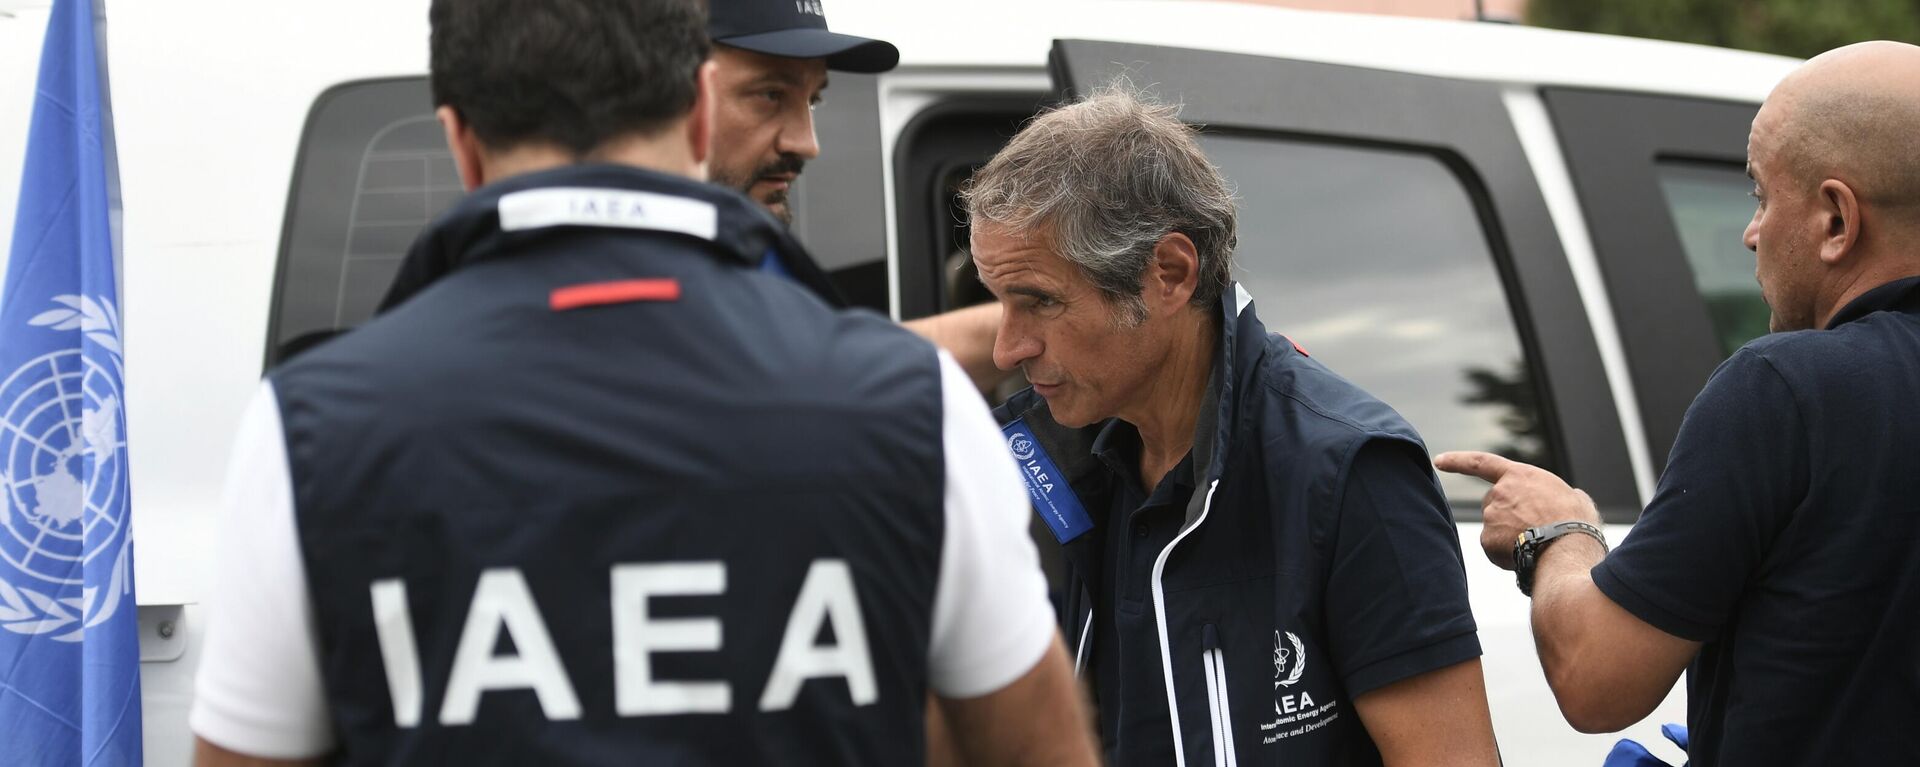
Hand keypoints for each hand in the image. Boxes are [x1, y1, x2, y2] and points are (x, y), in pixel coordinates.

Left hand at [1433, 451, 1599, 569]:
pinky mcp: (1486, 539)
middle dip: (1506, 516)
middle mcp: (1499, 492)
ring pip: (1495, 529)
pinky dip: (1507, 555)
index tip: (1439, 460)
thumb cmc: (1577, 523)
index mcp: (1519, 476)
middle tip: (1534, 529)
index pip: (1481, 463)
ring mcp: (1490, 516)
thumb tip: (1569, 499)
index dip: (1458, 461)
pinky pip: (1494, 549)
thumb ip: (1559, 494)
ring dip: (1510, 537)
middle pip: (1493, 504)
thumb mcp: (1574, 498)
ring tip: (1537, 544)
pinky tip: (1527, 556)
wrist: (1568, 548)